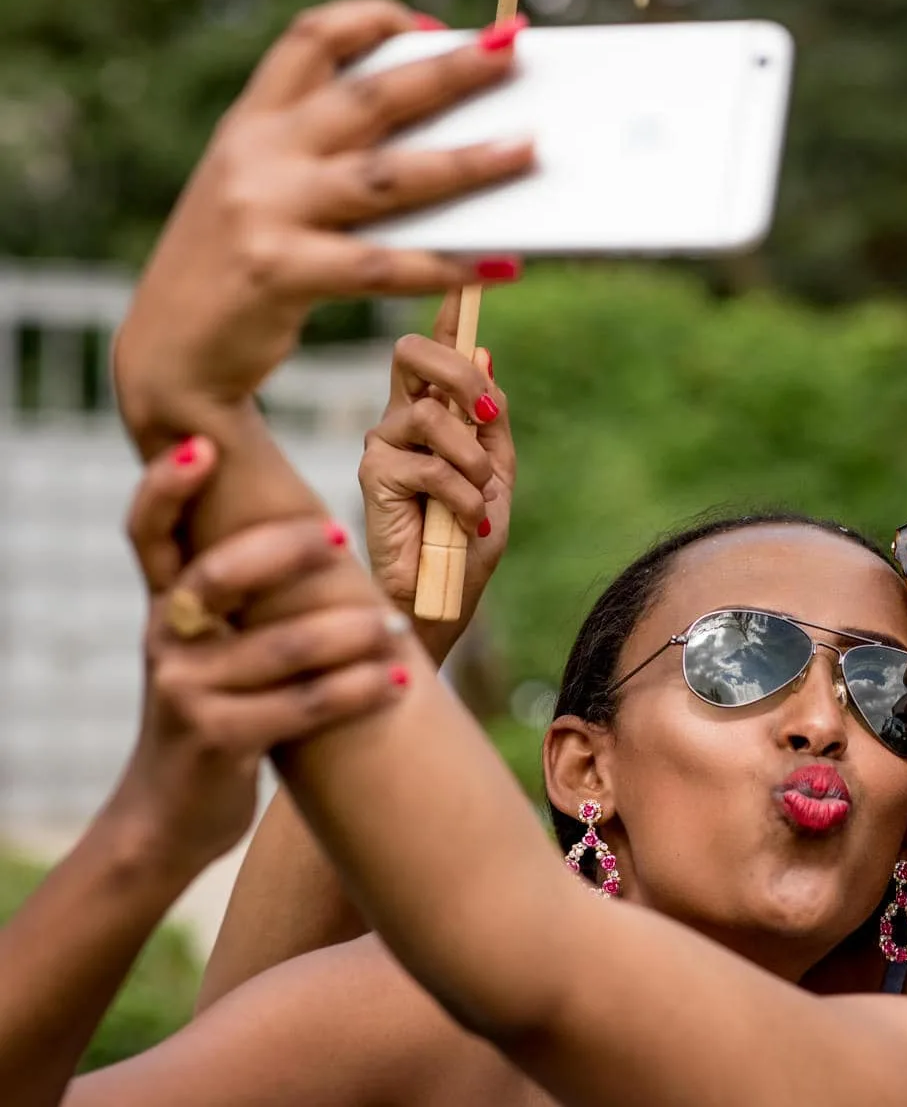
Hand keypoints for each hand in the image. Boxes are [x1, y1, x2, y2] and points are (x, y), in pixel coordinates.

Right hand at [108, 437, 412, 878]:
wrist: (171, 818)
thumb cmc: (215, 716)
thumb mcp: (211, 652)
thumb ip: (240, 601)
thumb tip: (317, 533)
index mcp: (164, 608)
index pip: (147, 533)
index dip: (165, 488)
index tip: (202, 445)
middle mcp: (166, 641)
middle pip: (220, 576)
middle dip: (285, 549)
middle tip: (341, 535)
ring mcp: (186, 693)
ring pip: (281, 647)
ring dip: (352, 634)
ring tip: (401, 629)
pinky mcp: (217, 741)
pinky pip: (302, 706)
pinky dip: (358, 691)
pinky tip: (399, 683)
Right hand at [112, 0, 534, 436]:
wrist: (164, 356)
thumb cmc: (235, 272)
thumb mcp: (260, 195)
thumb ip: (324, 161)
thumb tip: (432, 144)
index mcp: (250, 126)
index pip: (309, 41)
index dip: (372, 20)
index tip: (433, 23)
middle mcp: (256, 155)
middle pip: (369, 97)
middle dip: (447, 70)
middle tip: (511, 51)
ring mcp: (264, 210)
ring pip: (388, 176)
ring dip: (467, 162)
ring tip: (528, 149)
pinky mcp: (278, 271)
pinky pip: (382, 264)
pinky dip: (447, 264)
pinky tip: (499, 265)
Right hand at [359, 292, 513, 658]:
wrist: (444, 601)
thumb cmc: (466, 542)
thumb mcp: (496, 473)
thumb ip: (491, 419)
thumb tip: (484, 353)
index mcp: (433, 414)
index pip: (435, 353)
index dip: (449, 315)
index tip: (466, 281)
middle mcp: (400, 419)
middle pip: (415, 353)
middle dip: (461, 372)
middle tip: (487, 413)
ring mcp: (382, 443)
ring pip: (432, 414)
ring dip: (472, 460)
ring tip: (478, 501)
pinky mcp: (372, 475)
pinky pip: (429, 463)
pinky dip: (460, 494)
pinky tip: (462, 521)